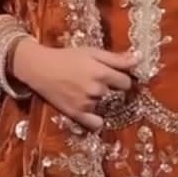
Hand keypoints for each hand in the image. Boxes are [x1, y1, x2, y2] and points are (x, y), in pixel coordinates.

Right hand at [10, 40, 138, 130]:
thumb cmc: (66, 57)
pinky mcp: (76, 114)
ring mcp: (86, 103)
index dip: (122, 79)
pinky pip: (95, 124)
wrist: (39, 68)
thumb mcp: (92, 52)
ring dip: (99, 100)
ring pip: (104, 105)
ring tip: (84, 90)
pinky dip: (96, 120)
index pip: (126, 82)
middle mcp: (96, 90)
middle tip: (94, 80)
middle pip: (115, 94)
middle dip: (109, 87)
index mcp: (101, 72)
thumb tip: (138, 60)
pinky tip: (90, 111)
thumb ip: (116, 58)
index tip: (115, 77)